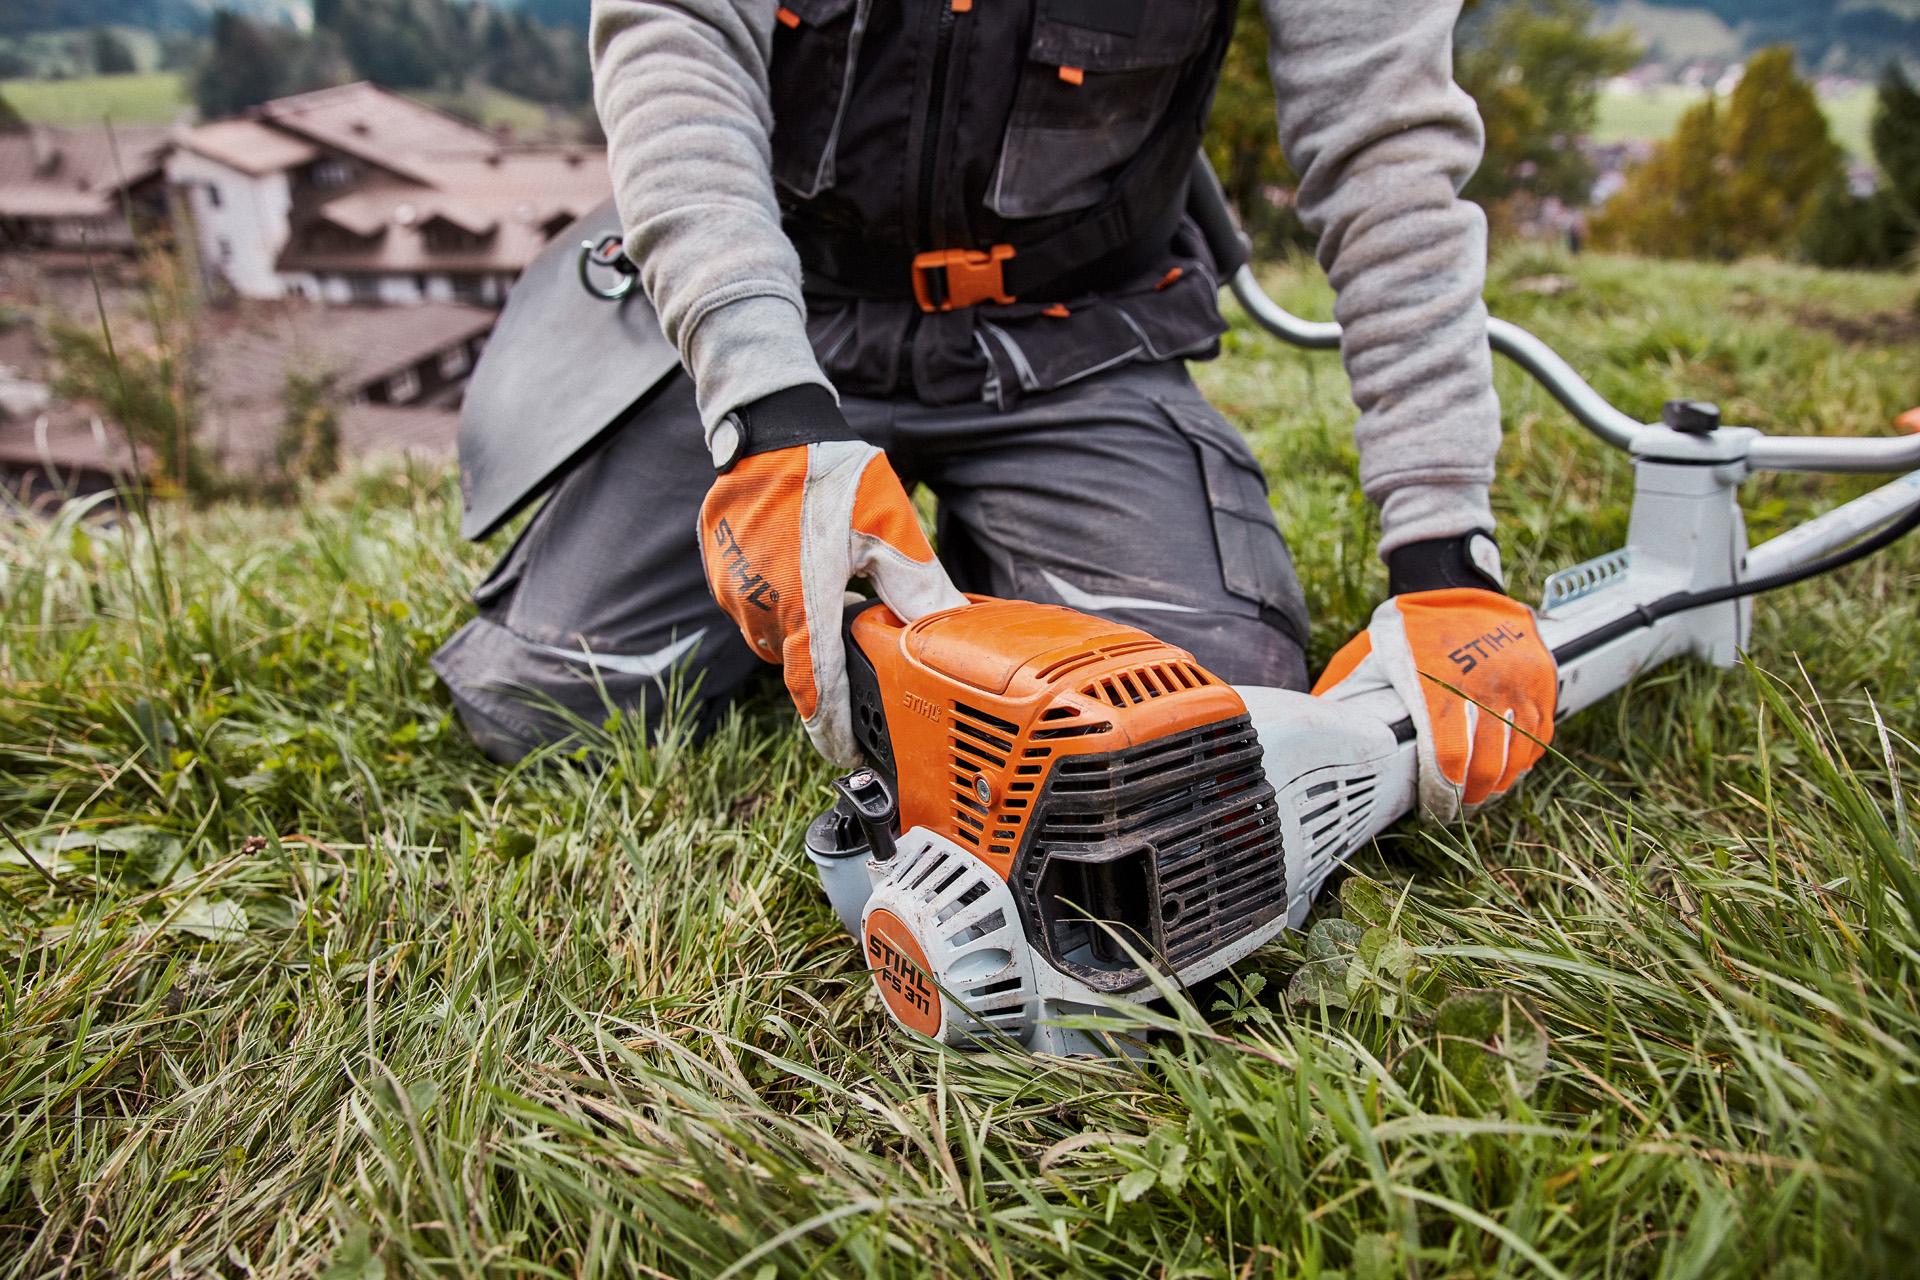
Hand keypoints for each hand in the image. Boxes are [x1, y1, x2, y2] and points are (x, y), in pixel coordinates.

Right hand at [700, 439, 965, 763]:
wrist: (769, 426)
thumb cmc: (831, 474)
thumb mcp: (890, 528)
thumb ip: (918, 586)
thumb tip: (953, 629)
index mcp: (803, 606)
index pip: (816, 692)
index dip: (832, 731)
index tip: (848, 757)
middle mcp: (760, 607)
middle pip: (799, 662)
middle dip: (826, 662)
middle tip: (860, 642)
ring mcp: (735, 590)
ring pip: (775, 632)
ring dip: (803, 626)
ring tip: (834, 591)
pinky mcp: (720, 570)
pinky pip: (754, 604)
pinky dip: (780, 599)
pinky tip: (805, 568)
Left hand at [1313, 586, 1555, 821]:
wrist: (1450, 582)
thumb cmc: (1404, 629)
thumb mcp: (1368, 659)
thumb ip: (1350, 700)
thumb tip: (1319, 741)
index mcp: (1437, 685)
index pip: (1448, 758)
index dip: (1443, 795)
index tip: (1434, 812)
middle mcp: (1484, 685)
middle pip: (1487, 765)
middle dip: (1472, 798)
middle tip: (1457, 810)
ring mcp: (1519, 681)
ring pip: (1518, 754)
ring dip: (1500, 782)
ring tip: (1480, 795)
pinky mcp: (1541, 677)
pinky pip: (1540, 732)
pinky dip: (1524, 757)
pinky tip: (1506, 768)